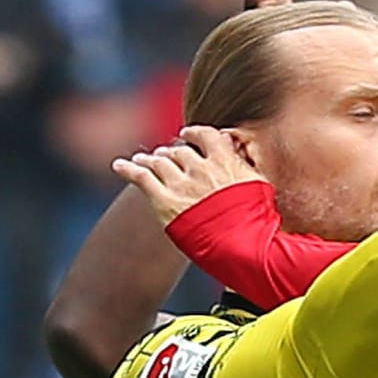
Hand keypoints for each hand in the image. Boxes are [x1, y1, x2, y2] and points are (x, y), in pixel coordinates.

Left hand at [111, 125, 264, 224]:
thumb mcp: (259, 182)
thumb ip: (242, 161)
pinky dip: (128, 168)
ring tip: (143, 159)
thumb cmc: (257, 217)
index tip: (187, 134)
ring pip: (159, 162)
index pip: (205, 135)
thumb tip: (232, 143)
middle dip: (171, 152)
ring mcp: (181, 184)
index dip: (193, 134)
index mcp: (224, 160)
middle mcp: (200, 167)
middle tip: (164, 155)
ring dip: (150, 159)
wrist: (243, 244)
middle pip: (179, 151)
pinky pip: (140, 177)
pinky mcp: (164, 201)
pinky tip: (119, 165)